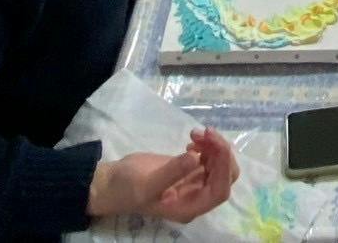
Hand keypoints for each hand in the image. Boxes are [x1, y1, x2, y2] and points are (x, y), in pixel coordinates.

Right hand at [89, 128, 237, 222]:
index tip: (215, 143)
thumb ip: (173, 172)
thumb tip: (196, 158)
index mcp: (190, 207)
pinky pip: (209, 157)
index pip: (220, 190)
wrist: (113, 182)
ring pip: (219, 163)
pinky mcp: (189, 169)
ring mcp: (193, 182)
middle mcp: (196, 196)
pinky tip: (191, 139)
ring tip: (194, 133)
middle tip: (205, 132)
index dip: (223, 167)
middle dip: (220, 151)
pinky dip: (206, 144)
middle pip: (225, 175)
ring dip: (213, 144)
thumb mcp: (147, 183)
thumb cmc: (127, 188)